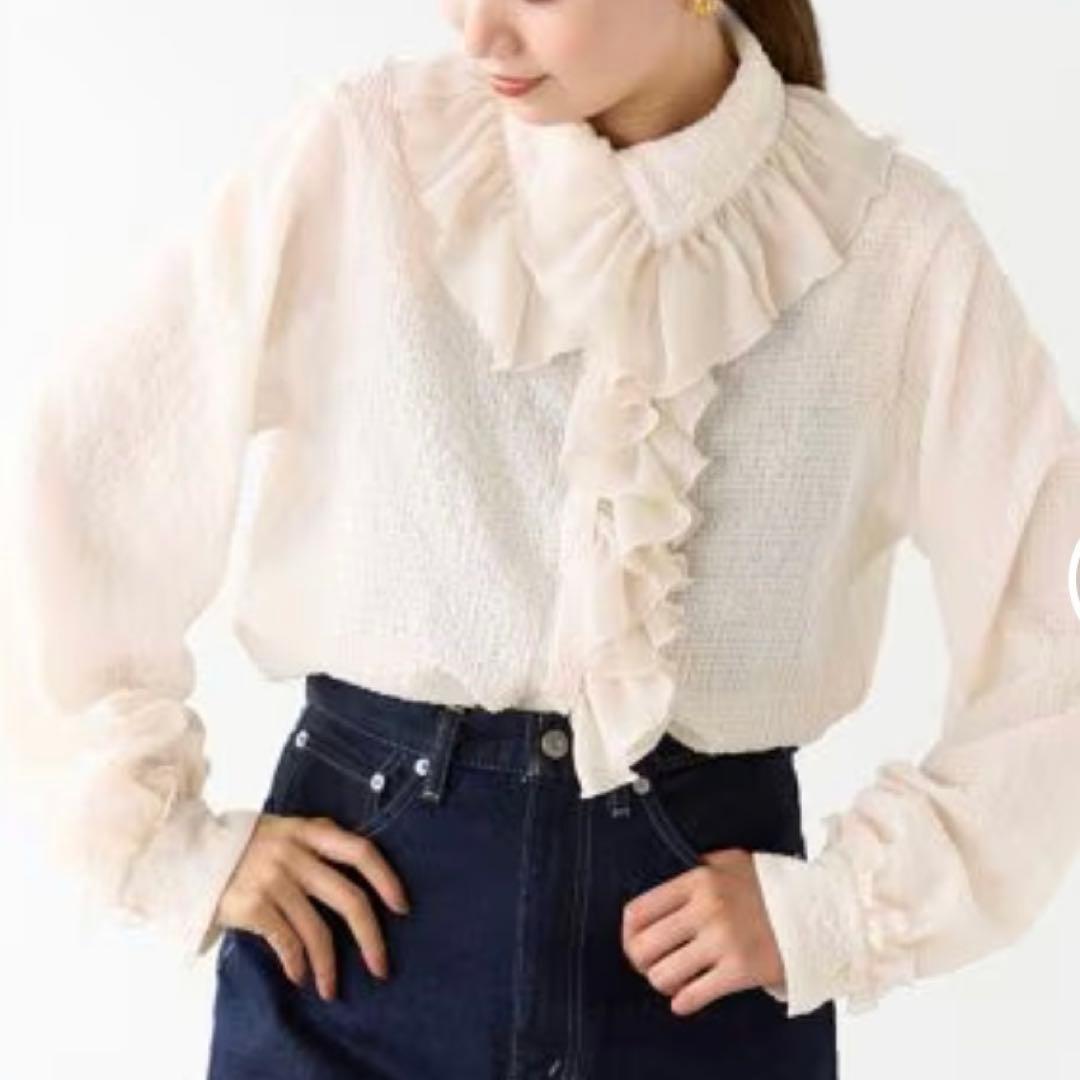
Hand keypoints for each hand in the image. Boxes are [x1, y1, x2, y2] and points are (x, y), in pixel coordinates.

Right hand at [211, 813, 411, 1000]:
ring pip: (318, 930)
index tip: (402, 907)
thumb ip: (315, 841)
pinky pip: (287, 943)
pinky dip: (297, 965)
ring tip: (333, 988)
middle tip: (381, 966)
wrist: (186, 850)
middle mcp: (295, 854)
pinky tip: (302, 976)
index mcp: (308, 831)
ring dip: (330, 966)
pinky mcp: (253, 905)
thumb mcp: (282, 829)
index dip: (386, 879)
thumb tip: (359, 867)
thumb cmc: (242, 844)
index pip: (361, 851)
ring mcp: (274, 879)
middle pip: (349, 898)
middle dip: (371, 938)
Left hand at [621, 848, 785, 1015]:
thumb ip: (695, 871)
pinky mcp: (740, 971)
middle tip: (651, 965)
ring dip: (663, 982)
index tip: (634, 941)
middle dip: (641, 962)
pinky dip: (683, 1001)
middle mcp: (705, 909)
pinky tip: (684, 999)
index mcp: (697, 880)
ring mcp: (722, 941)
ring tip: (672, 980)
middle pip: (644, 947)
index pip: (639, 911)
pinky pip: (693, 995)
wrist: (818, 912)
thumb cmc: (770, 886)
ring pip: (663, 975)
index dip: (628, 933)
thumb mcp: (728, 862)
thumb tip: (664, 893)